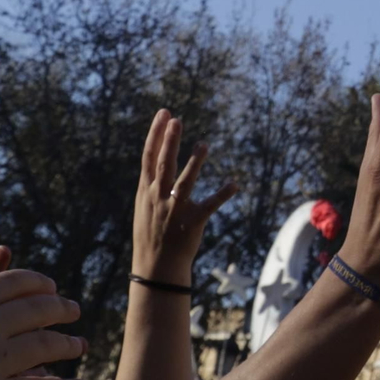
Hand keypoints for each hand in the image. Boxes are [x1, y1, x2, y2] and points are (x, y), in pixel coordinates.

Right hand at [133, 111, 238, 285]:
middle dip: (168, 142)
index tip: (164, 112)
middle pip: (163, 165)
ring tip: (203, 144)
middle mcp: (159, 197)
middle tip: (176, 119)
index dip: (156, 134)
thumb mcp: (145, 203)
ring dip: (194, 163)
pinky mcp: (192, 222)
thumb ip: (152, 179)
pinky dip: (222, 194)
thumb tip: (157, 151)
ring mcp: (175, 210)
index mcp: (147, 191)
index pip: (149, 157)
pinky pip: (209, 206)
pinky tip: (234, 184)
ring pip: (185, 183)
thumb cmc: (152, 230)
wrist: (155, 267)